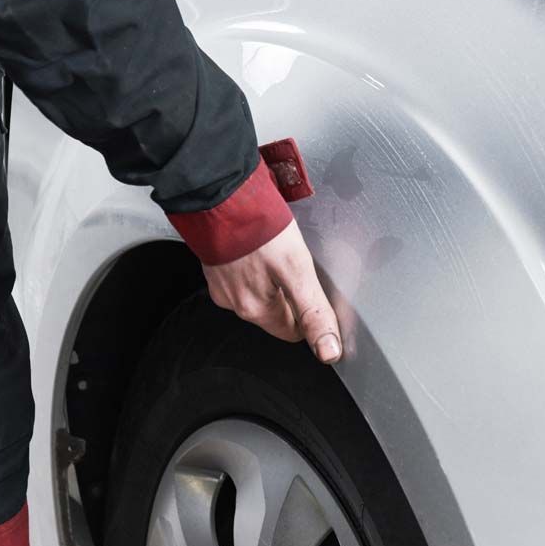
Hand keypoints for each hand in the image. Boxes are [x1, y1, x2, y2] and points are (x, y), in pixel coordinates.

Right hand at [202, 221, 342, 362]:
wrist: (220, 194)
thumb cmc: (257, 226)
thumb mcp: (297, 270)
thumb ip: (313, 312)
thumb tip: (328, 351)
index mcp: (255, 310)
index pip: (292, 332)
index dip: (308, 312)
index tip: (313, 288)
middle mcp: (234, 304)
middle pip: (276, 312)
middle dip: (290, 292)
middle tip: (295, 263)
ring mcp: (222, 285)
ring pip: (259, 293)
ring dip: (272, 277)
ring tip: (277, 250)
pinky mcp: (216, 266)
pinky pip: (243, 275)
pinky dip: (254, 264)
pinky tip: (261, 245)